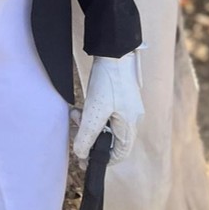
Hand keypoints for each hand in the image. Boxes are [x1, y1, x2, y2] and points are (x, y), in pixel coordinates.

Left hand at [73, 50, 143, 164]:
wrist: (113, 50)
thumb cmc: (108, 80)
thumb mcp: (94, 111)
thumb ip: (87, 135)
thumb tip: (81, 154)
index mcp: (130, 124)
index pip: (121, 152)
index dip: (105, 159)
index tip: (87, 159)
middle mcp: (132, 117)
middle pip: (112, 138)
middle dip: (92, 138)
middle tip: (76, 134)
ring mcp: (127, 105)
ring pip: (106, 124)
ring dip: (89, 124)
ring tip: (76, 116)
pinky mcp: (119, 94)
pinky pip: (105, 112)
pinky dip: (92, 113)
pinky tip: (81, 107)